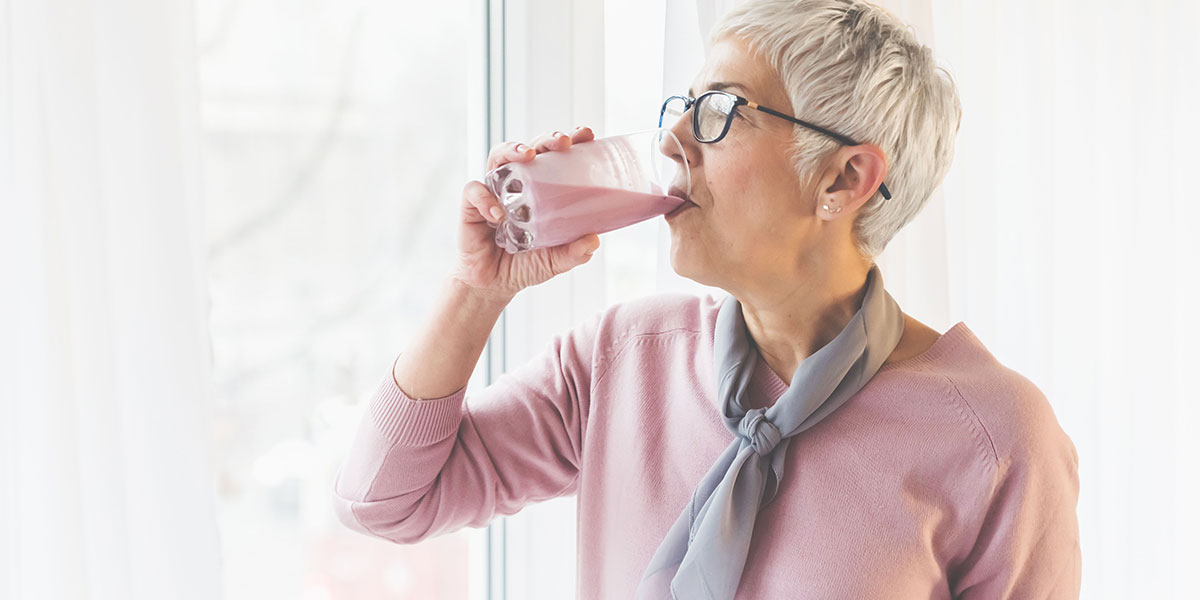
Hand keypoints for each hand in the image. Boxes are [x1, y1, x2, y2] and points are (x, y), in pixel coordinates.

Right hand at [452, 127, 599, 302]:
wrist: (493, 285)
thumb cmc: (525, 264)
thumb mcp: (554, 261)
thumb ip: (573, 252)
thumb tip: (593, 241)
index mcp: (541, 189)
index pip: (556, 158)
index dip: (572, 142)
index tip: (587, 134)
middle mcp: (517, 184)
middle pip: (530, 148)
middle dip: (546, 139)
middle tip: (562, 142)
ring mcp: (494, 191)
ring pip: (498, 156)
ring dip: (513, 149)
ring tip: (528, 155)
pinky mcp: (471, 206)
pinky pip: (475, 192)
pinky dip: (485, 199)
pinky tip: (498, 214)